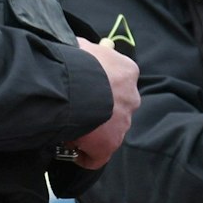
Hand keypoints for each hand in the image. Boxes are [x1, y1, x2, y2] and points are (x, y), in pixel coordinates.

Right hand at [70, 40, 138, 168]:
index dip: (100, 87)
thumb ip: (85, 49)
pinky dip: (87, 156)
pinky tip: (73, 153)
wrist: (73, 85)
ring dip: (93, 131)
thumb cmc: (74, 61)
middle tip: (78, 110)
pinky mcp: (110, 143)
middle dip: (100, 111)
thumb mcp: (82, 46)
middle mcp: (131, 97)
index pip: (118, 81)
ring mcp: (123, 122)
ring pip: (109, 131)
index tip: (85, 91)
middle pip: (117, 107)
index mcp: (127, 71)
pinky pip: (98, 156)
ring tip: (70, 129)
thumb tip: (80, 47)